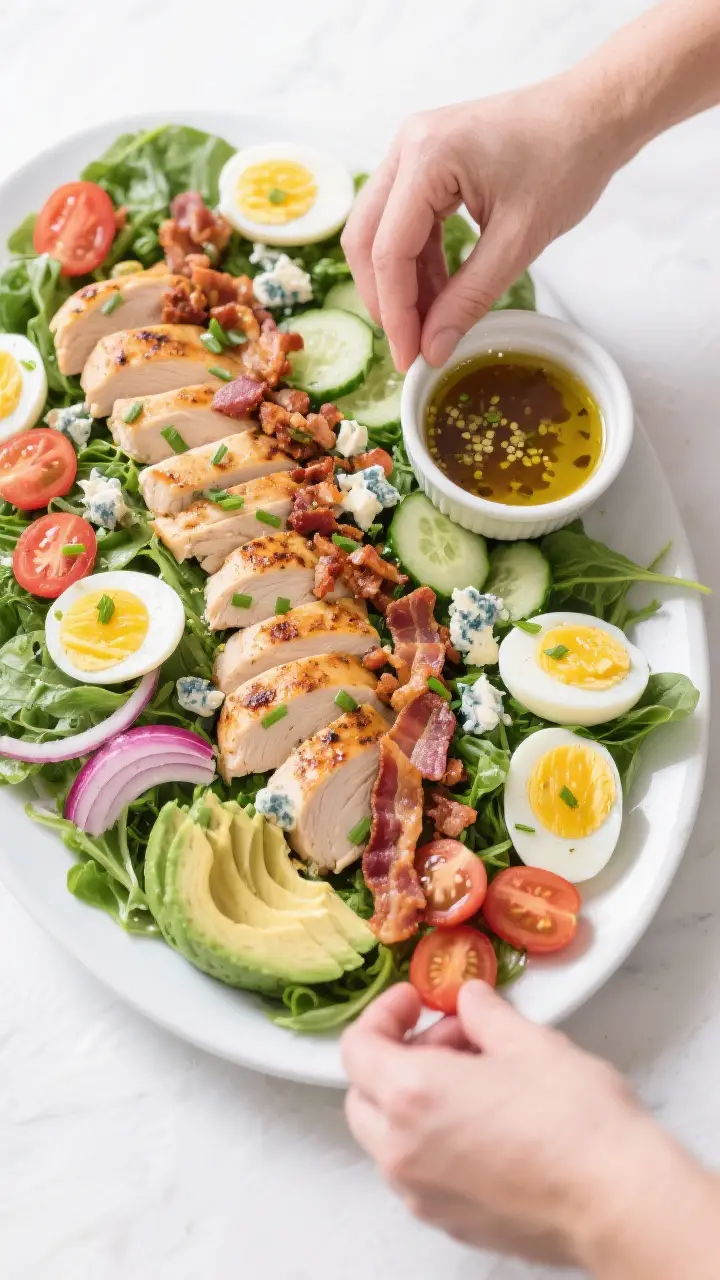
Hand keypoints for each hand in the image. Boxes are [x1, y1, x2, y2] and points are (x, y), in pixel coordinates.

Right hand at [341, 75, 630, 370]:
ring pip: (379, 233)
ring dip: (400, 284)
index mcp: (426, 156)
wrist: (593, 115)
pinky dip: (416, 264)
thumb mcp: (519, 240)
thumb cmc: (567, 160)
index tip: (410, 358)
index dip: (395, 313)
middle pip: (365, 240)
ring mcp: (412, 151)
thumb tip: (433, 349)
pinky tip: (439, 296)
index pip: (388, 250)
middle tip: (412, 347)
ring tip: (430, 326)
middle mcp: (407, 146)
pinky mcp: (425, 163)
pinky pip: (404, 222)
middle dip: (386, 299)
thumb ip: (470, 298)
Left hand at [342, 981, 715, 1270]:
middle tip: (451, 1038)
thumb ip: (485, 1014)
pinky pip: (419, 1173)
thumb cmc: (575, 1121)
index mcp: (411, 1095)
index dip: (384, 1015)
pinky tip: (486, 1123)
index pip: (357, 1048)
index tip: (415, 1002)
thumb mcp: (529, 1042)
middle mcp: (402, 1151)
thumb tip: (471, 1000)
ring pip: (388, 1139)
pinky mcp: (451, 1223)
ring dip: (413, 1102)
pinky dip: (433, 1141)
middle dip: (397, 1058)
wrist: (618, 1202)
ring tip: (477, 1080)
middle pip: (363, 1095)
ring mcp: (423, 1195)